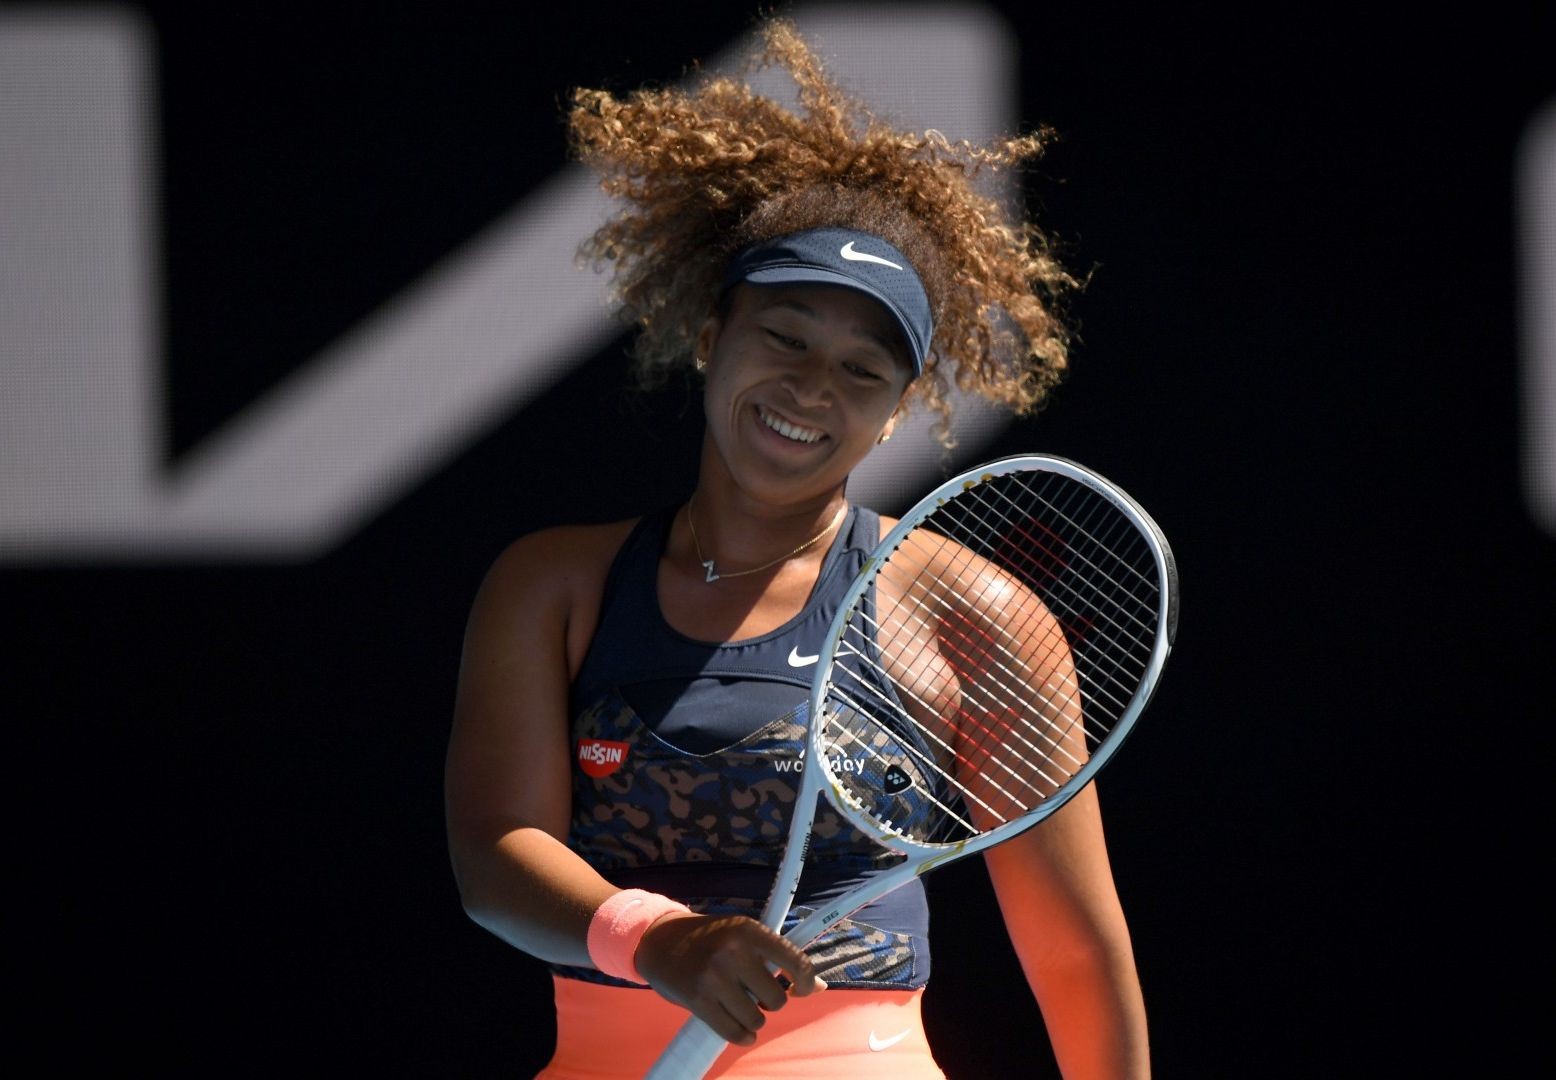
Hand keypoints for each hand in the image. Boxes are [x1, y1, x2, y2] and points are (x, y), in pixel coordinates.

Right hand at [634, 913, 827, 1044]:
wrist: (659, 940)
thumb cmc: (708, 939)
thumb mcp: (743, 934)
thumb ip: (778, 957)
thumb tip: (820, 986)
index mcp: (750, 930)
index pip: (795, 962)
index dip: (806, 983)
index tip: (802, 990)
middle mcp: (733, 950)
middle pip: (777, 998)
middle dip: (770, 1002)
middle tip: (755, 994)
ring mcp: (714, 976)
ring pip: (757, 1018)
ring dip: (754, 1019)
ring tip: (742, 1007)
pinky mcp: (697, 999)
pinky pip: (733, 1032)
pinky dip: (742, 1035)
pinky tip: (741, 1030)